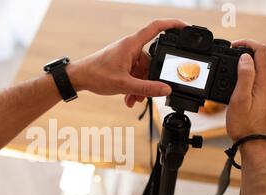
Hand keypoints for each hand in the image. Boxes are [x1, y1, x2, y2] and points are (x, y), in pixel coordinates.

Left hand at [69, 19, 188, 106]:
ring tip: (134, 99)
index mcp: (132, 44)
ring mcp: (126, 56)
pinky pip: (134, 75)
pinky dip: (133, 87)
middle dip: (152, 78)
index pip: (157, 27)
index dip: (173, 25)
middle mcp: (131, 48)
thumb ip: (146, 88)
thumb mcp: (124, 84)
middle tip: (150, 92)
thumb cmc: (96, 75)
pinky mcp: (122, 65)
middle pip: (151, 60)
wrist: (79, 78)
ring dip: (141, 87)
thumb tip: (165, 90)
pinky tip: (129, 99)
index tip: (186, 28)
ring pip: (142, 71)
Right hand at [226, 40, 265, 144]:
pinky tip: (235, 91)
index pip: (261, 51)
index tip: (234, 45)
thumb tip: (245, 57)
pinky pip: (256, 84)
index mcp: (265, 82)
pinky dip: (245, 81)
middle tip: (226, 60)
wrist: (254, 144)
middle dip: (242, 57)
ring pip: (257, 73)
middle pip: (259, 60)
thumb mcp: (239, 99)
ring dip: (243, 70)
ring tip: (227, 77)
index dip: (247, 43)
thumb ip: (244, 76)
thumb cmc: (245, 125)